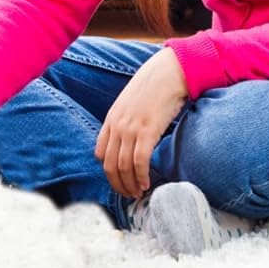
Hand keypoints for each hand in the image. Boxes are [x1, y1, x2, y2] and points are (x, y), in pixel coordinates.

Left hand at [94, 47, 188, 199]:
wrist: (168, 72)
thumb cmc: (154, 88)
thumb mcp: (131, 104)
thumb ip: (125, 121)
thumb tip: (130, 140)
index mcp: (111, 119)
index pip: (100, 153)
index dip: (108, 172)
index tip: (119, 181)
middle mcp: (117, 125)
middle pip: (109, 164)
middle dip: (117, 184)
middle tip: (128, 195)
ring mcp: (130, 128)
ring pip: (123, 166)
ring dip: (130, 184)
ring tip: (138, 193)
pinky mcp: (147, 131)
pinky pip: (140, 161)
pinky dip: (141, 176)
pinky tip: (146, 184)